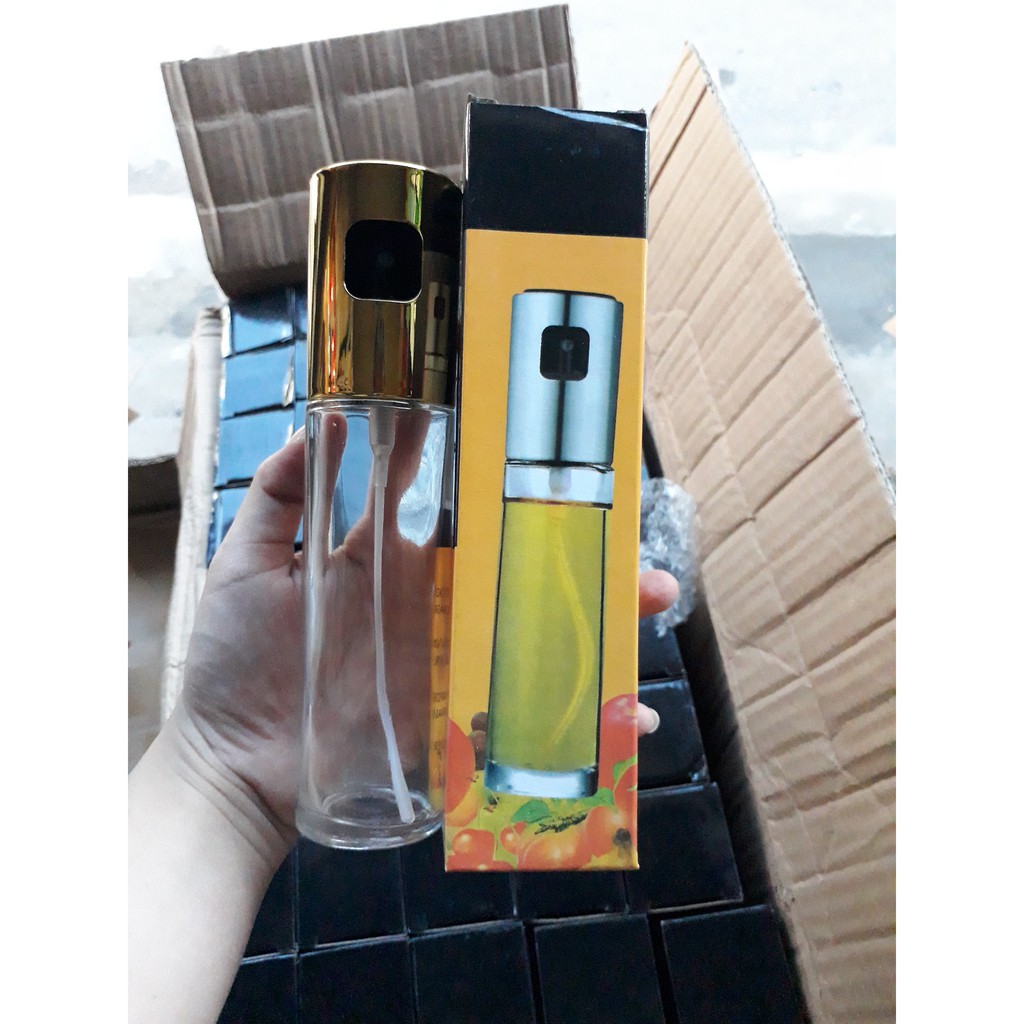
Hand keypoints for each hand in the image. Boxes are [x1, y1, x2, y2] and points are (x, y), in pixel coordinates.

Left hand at [166, 426, 677, 851]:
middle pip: (513, 565)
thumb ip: (279, 498)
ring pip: (534, 630)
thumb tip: (317, 422)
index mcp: (388, 558)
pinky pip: (526, 709)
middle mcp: (430, 603)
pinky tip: (624, 717)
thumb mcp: (246, 568)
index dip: (489, 469)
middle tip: (626, 528)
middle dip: (574, 545)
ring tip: (651, 601)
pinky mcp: (454, 715)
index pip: (450, 502)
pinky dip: (580, 714)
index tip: (533, 435)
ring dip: (598, 617)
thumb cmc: (235, 663)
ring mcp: (447, 659)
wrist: (232, 765)